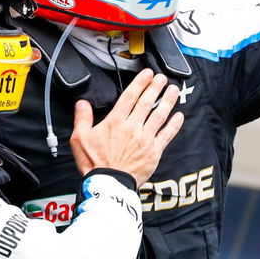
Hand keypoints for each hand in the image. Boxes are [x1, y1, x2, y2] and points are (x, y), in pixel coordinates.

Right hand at [71, 69, 184, 185]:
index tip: (147, 74)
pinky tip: (180, 115)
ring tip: (174, 90)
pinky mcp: (154, 151)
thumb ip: (82, 119)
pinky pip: (167, 135)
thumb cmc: (94, 163)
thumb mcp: (79, 139)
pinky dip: (174, 125)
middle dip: (156, 87)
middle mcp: (132, 127)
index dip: (140, 83)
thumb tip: (82, 103)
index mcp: (115, 122)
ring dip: (168, 101)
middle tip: (162, 78)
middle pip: (147, 102)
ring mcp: (145, 139)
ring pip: (159, 115)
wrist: (108, 185)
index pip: (130, 96)